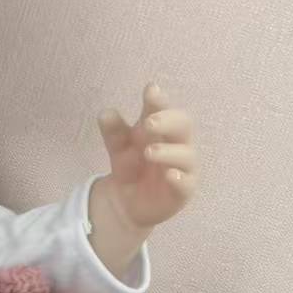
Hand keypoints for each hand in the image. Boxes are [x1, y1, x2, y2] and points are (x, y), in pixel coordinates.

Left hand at [96, 82, 197, 228]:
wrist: (127, 202)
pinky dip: (180, 178)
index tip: (150, 90)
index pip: (164, 110)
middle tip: (148, 123)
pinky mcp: (183, 190)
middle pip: (183, 126)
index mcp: (161, 129)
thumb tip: (105, 113)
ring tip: (149, 152)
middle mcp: (176, 144)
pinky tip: (170, 175)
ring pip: (186, 155)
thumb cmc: (130, 167)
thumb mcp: (118, 149)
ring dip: (169, 152)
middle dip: (168, 121)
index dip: (158, 101)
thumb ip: (114, 132)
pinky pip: (187, 183)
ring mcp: (182, 167)